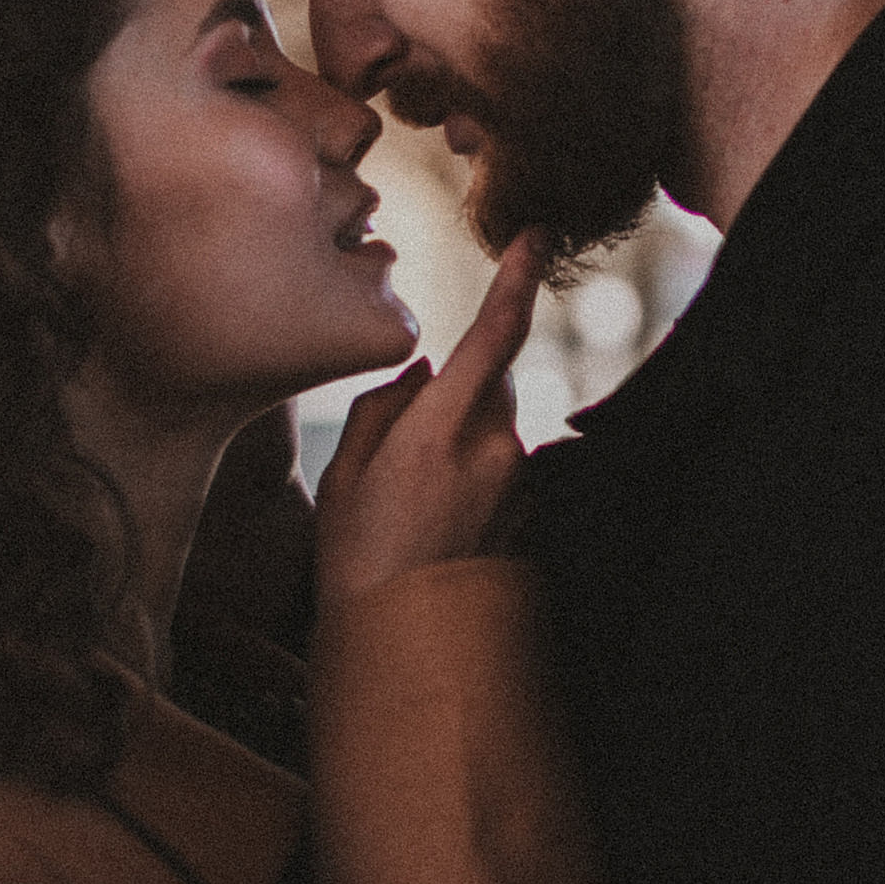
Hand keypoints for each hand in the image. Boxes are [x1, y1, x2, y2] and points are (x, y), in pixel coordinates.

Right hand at [313, 231, 545, 604]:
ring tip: (418, 505)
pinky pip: (505, 470)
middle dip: (458, 392)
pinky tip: (441, 526)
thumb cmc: (356, 559)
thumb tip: (422, 373)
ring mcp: (521, 486)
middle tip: (403, 456)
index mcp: (441, 431)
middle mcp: (496, 451)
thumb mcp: (345, 474)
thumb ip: (384, 406)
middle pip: (492, 382)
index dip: (519, 280)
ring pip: (498, 427)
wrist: (403, 645)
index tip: (539, 238)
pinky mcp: (533, 514)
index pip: (493, 336)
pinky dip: (477, 479)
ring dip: (465, 442)